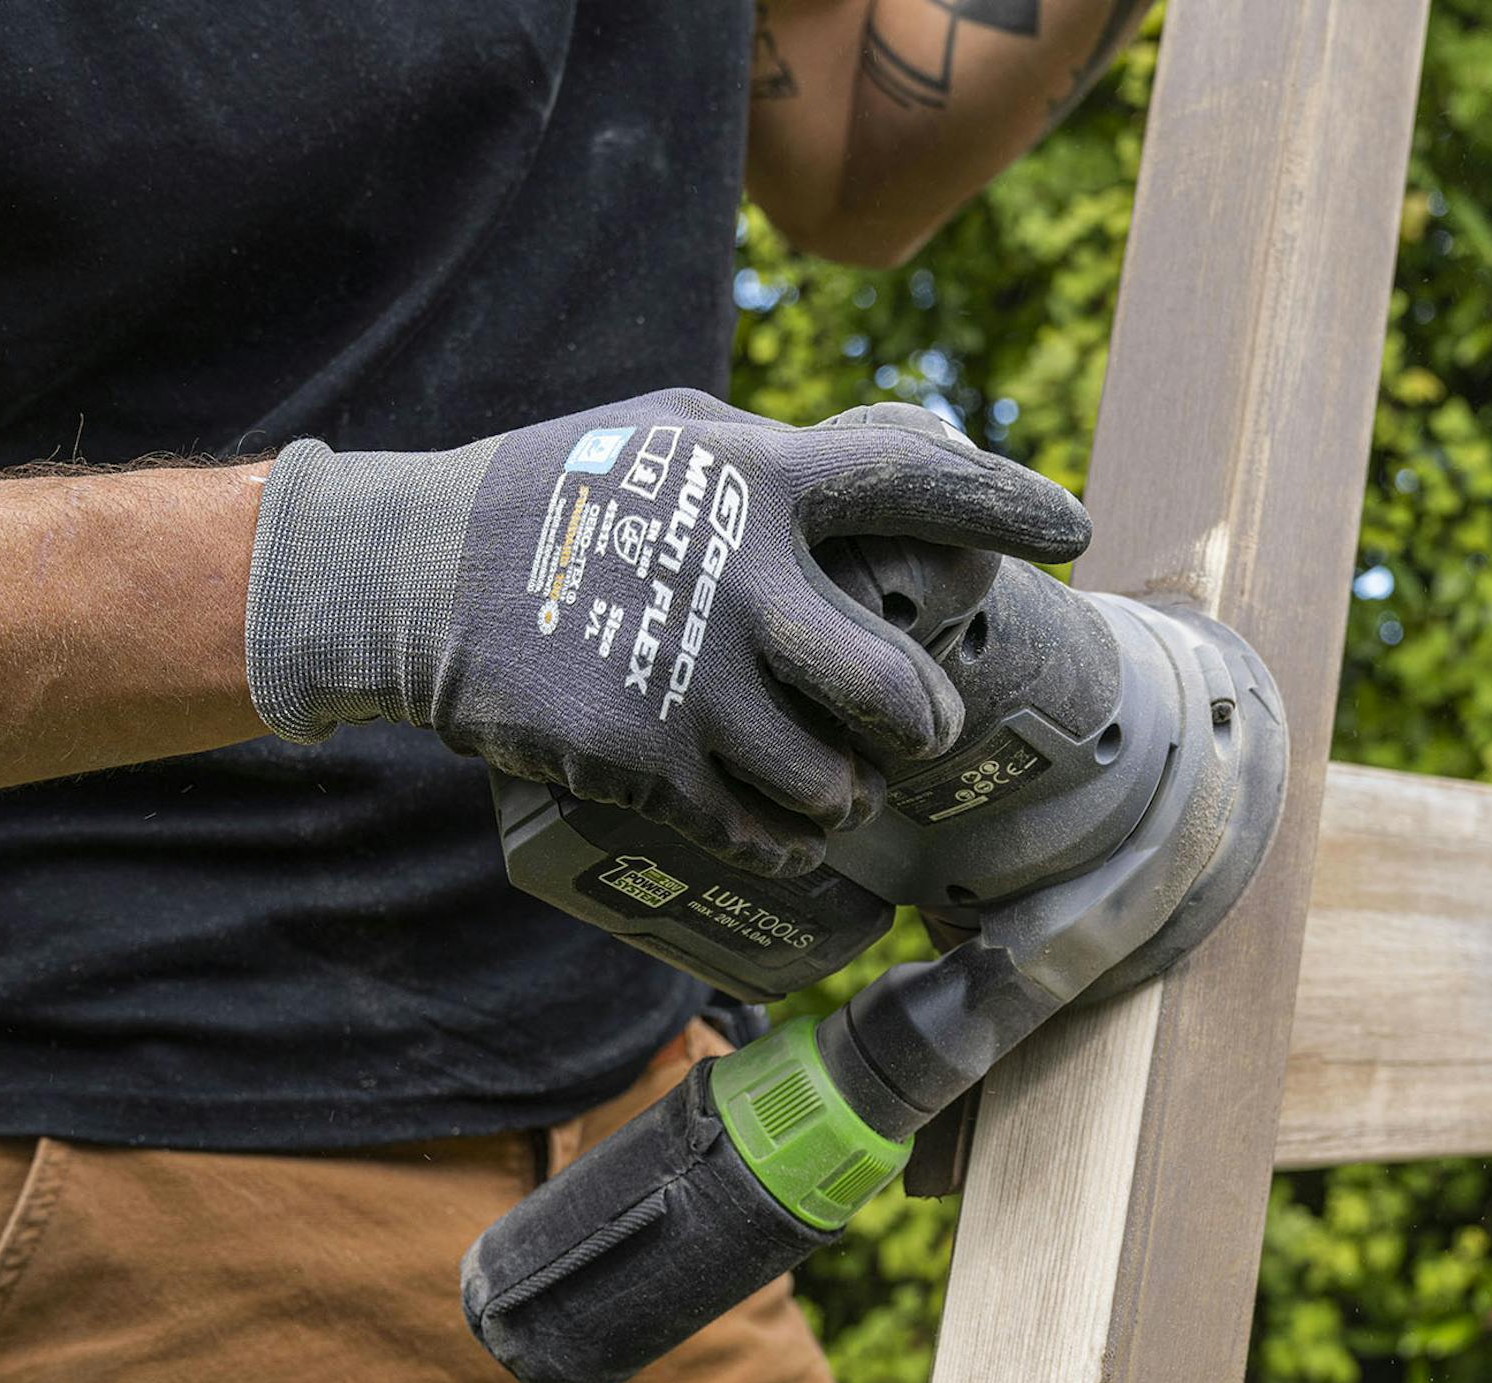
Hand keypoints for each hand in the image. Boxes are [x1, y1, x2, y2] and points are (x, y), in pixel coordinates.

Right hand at [245, 391, 1088, 874]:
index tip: (1074, 530)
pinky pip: (761, 830)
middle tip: (914, 732)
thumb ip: (785, 453)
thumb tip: (909, 452)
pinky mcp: (643, 757)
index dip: (1006, 507)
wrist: (417, 576)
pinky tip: (787, 832)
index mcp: (758, 480)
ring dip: (850, 797)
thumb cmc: (563, 491)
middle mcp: (743, 580)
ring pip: (835, 784)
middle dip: (922, 729)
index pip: (916, 483)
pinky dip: (787, 842)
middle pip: (899, 694)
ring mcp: (694, 679)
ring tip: (838, 786)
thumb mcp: (675, 431)